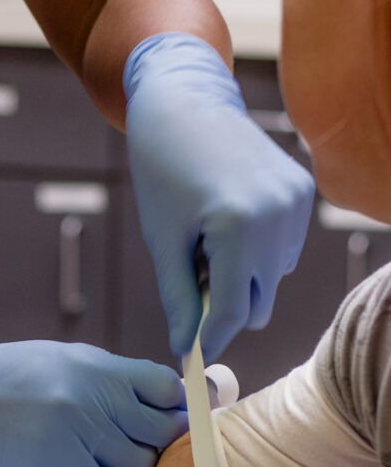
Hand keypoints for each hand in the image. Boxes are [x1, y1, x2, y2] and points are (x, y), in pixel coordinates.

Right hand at [0, 330, 186, 466]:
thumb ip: (116, 376)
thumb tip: (169, 396)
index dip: (174, 404)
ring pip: (141, 463)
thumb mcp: (65, 358)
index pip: (168, 389)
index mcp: (99, 368)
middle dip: (154, 436)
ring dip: (128, 461)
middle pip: (162, 430)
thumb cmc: (11, 376)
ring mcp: (79, 438)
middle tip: (132, 437)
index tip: (165, 412)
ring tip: (99, 452)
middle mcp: (94, 401)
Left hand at [124, 33, 314, 361]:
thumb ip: (177, 298)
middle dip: (222, 306)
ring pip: (271, 277)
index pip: (232, 310)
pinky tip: (226, 221)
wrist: (184, 107)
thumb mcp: (162, 241)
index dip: (209, 339)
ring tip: (203, 241)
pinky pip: (282, 249)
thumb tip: (184, 346)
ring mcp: (298, 202)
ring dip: (238, 276)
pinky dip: (255, 251)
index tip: (190, 359)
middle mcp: (279, 215)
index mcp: (239, 227)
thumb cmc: (162, 173)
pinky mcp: (304, 191)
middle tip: (187, 283)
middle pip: (257, 300)